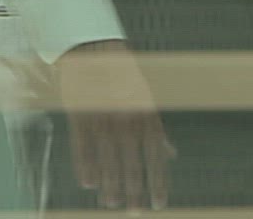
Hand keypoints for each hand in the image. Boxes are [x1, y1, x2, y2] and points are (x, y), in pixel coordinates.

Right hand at [57, 39, 173, 210]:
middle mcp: (127, 120)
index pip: (155, 157)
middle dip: (134, 190)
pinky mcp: (81, 115)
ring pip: (108, 159)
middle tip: (133, 211)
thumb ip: (157, 131)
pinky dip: (85, 166)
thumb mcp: (146, 101)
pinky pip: (83, 147)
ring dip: (110, 183)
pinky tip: (88, 183)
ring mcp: (104, 118)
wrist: (97, 51)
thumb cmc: (125, 78)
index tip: (158, 204)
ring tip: (111, 203)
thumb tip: (171, 154)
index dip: (158, 182)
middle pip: (132, 163)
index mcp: (147, 117)